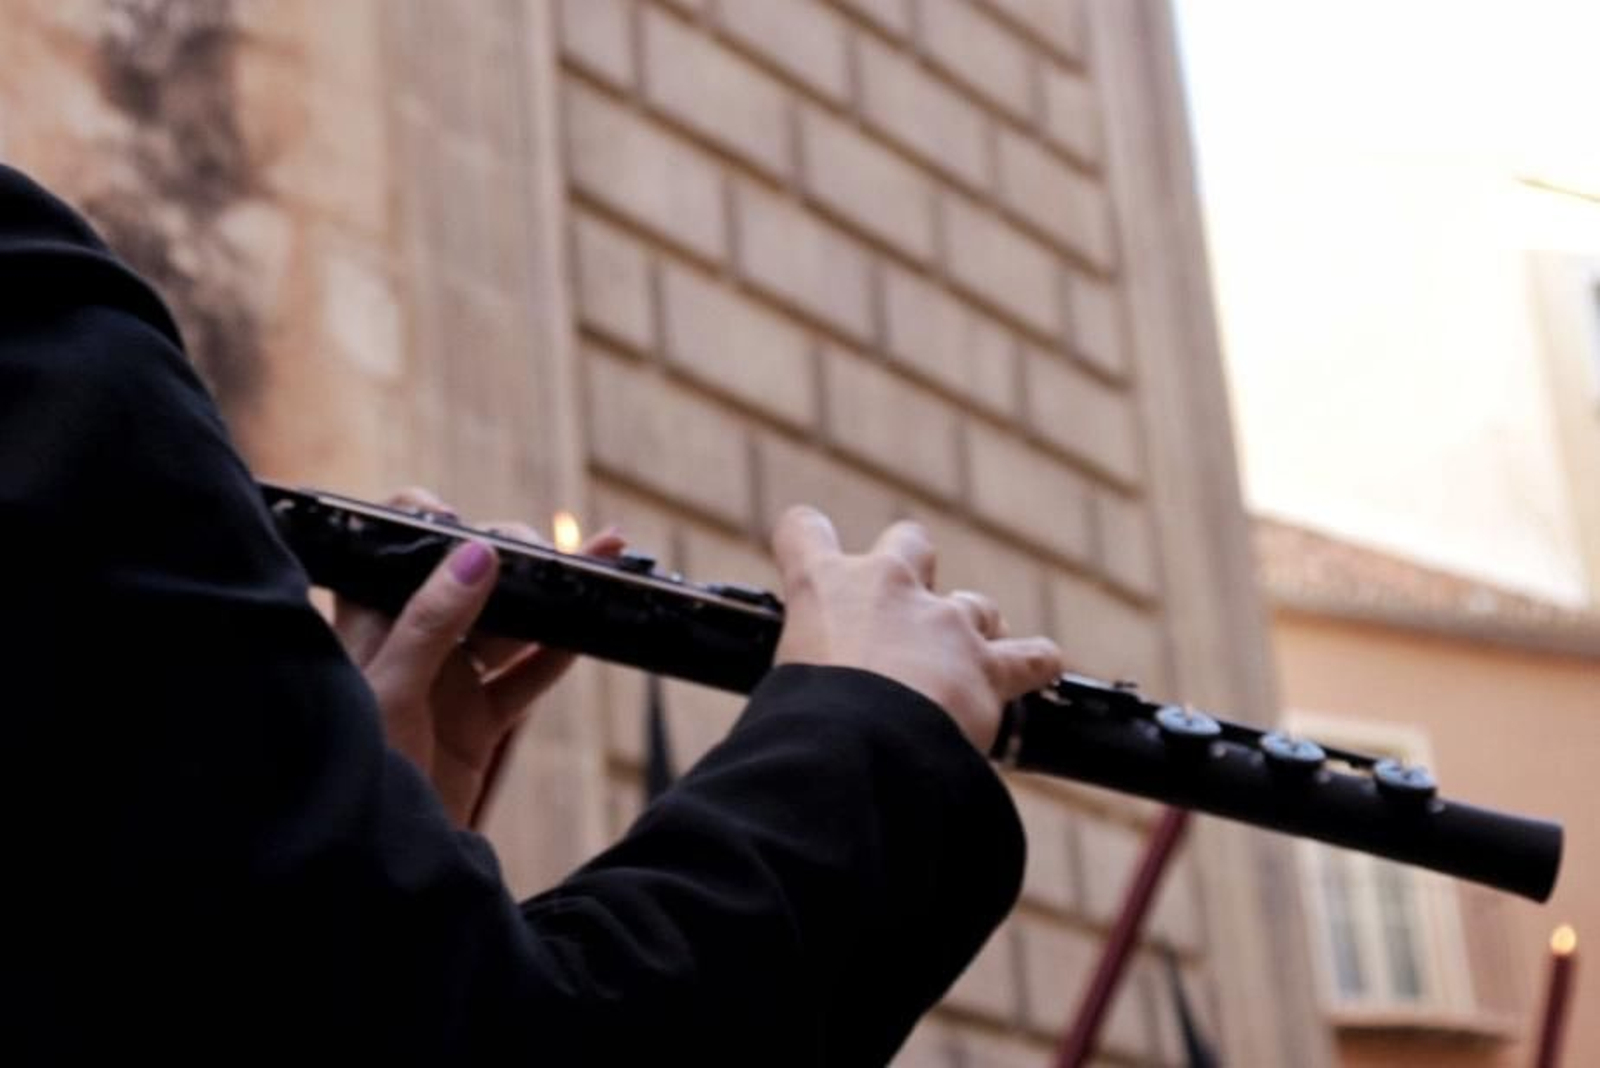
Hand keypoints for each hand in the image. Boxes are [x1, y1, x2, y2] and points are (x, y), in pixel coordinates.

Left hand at [334, 489, 624, 825]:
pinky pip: (526, 680)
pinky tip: (590, 627)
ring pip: (507, 626)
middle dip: (509, 556)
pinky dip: (559, 655)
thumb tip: (478, 553)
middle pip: (464, 581)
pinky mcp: (477, 725)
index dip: (421, 524)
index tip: (459, 517)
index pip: (388, 552)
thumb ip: (432, 623)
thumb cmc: (354, 778)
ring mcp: (446, 685)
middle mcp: (408, 647)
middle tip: (548, 550)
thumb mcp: (389, 693)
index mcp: (367, 628)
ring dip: (550, 598)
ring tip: (596, 562)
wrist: (368, 874)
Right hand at [771, 508, 1063, 750]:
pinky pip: (1032, 657)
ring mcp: (945, 623)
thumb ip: (793, 679)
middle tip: (901, 612)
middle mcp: (890, 586)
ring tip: (962, 667)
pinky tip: (1038, 673)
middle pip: (909, 542)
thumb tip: (769, 732)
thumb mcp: (779, 687)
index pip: (801, 530)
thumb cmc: (802, 723)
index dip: (803, 538)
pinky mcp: (989, 666)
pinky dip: (1036, 665)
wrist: (861, 745)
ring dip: (971, 631)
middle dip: (911, 568)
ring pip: (975, 605)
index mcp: (823, 587)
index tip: (805, 544)